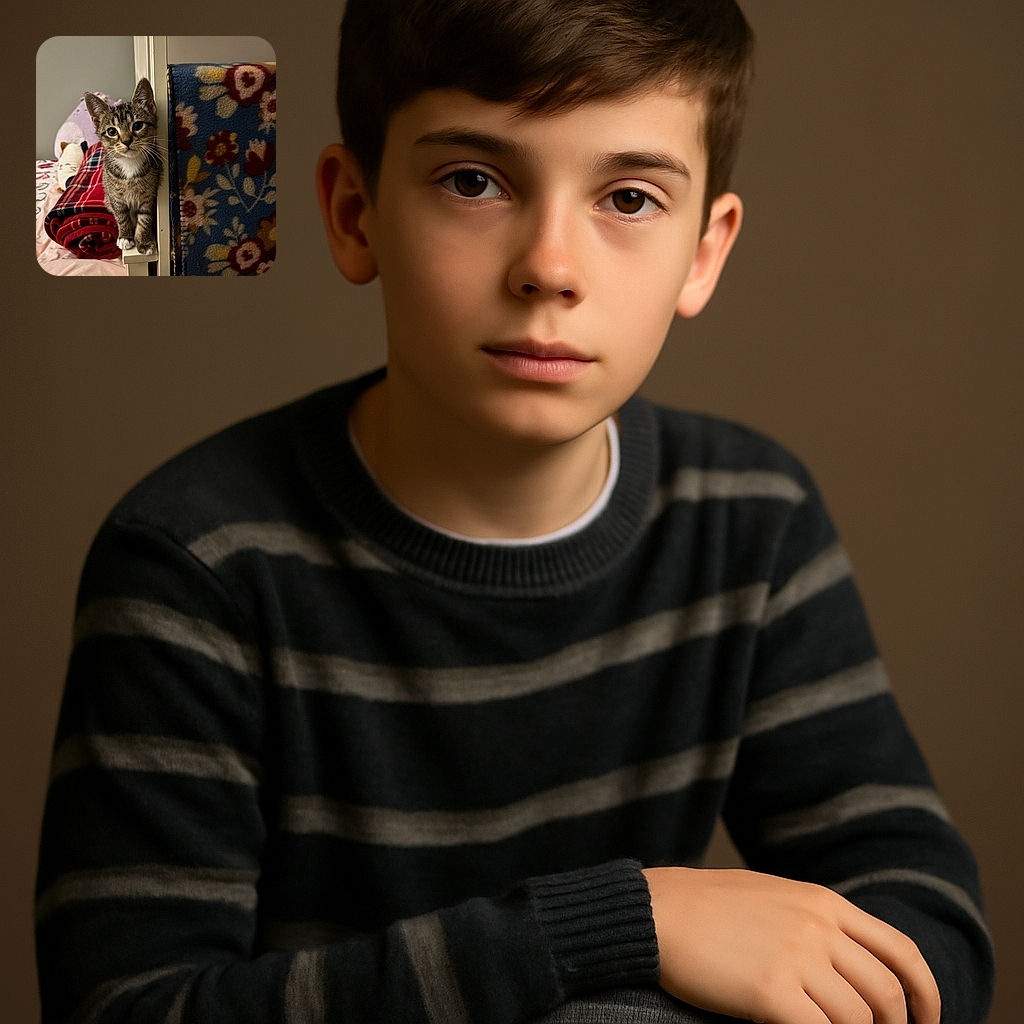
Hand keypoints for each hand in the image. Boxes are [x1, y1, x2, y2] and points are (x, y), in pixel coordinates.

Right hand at [642, 867, 939, 1023]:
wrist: (655, 911)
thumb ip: (815, 920)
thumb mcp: (772, 896)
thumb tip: (854, 962)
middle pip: (886, 993)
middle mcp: (817, 926)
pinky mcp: (770, 992)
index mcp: (822, 901)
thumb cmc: (705, 907)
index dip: (925, 995)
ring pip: (857, 1020)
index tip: (926, 1022)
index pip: (900, 951)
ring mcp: (795, 958)